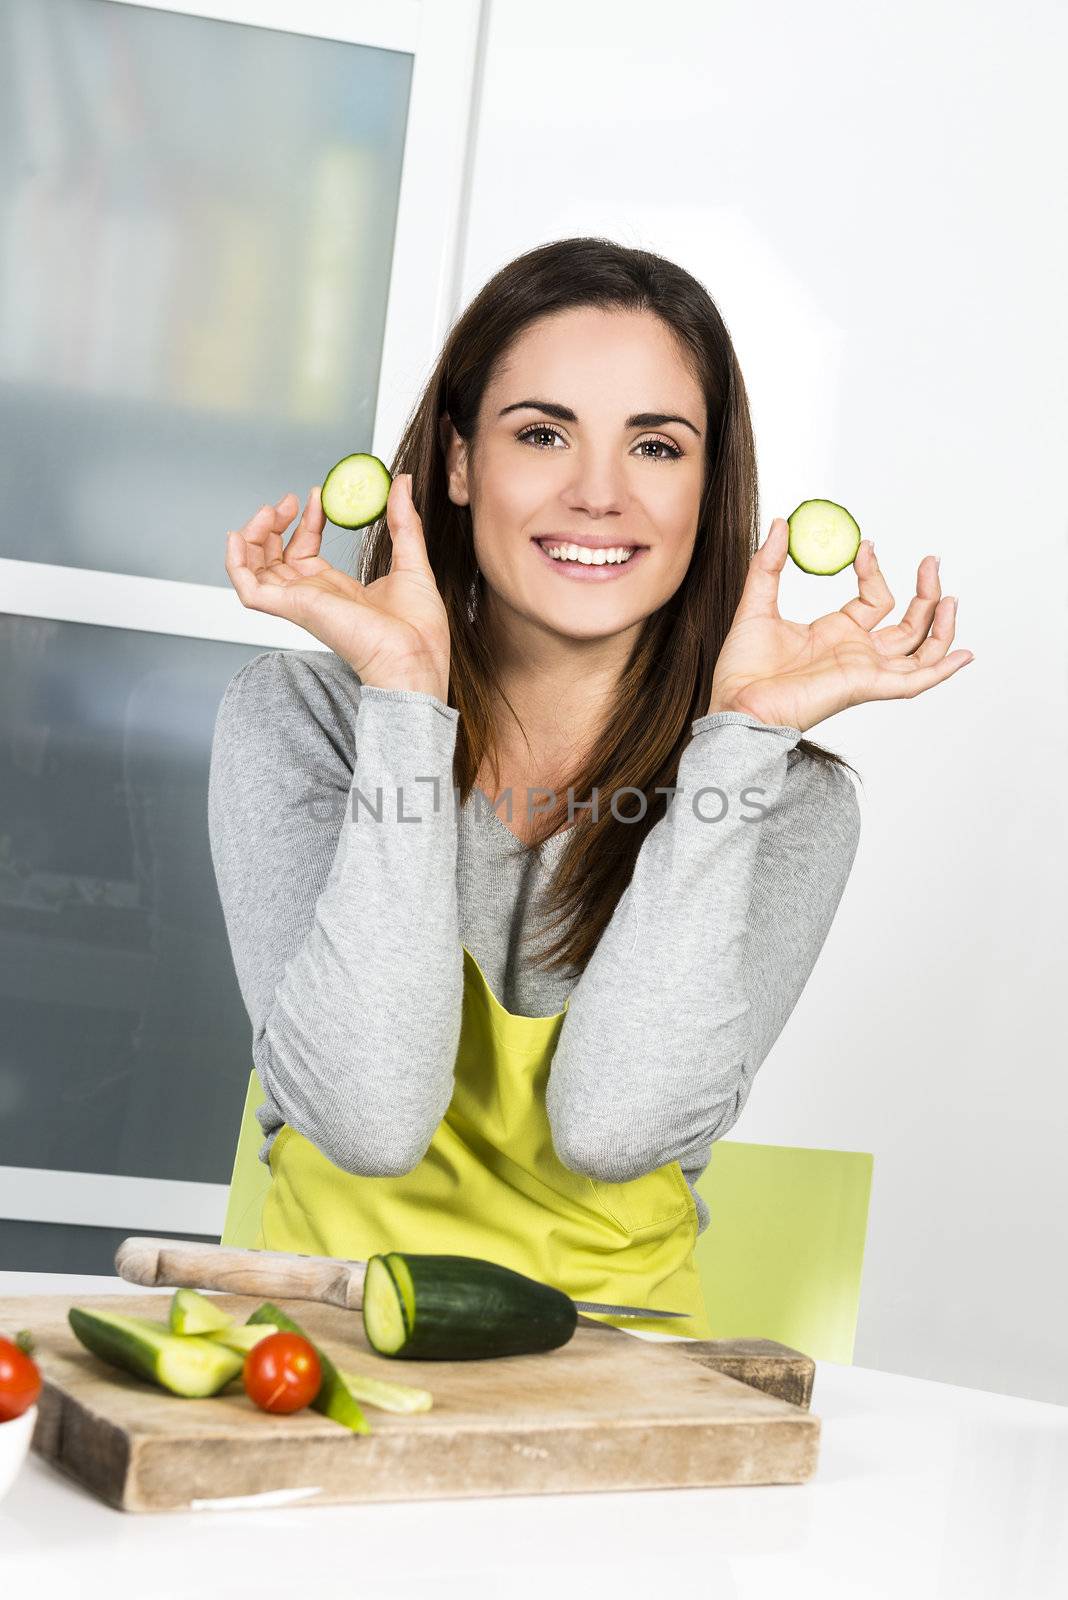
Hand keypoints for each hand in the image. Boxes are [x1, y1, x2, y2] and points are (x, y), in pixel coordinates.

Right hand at [224, 475, 450, 697]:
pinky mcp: (292, 608)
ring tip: (270, 511)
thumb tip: (403, 483)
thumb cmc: (418, 629)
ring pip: (255, 569)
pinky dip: (235, 564)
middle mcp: (314, 596)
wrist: (416, 656)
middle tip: (289, 500)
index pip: (306, 550)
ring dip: (254, 535)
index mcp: (337, 590)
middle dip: (276, 523)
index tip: (318, 494)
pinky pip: (248, 589)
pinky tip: (236, 537)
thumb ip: (404, 522)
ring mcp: (300, 602)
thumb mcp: (412, 561)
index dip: (308, 520)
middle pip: (274, 558)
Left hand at [707, 521, 974, 731]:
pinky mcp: (866, 686)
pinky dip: (941, 670)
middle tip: (932, 560)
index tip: (866, 545)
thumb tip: (782, 524)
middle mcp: (856, 653)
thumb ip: (769, 564)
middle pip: (908, 624)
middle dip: (925, 592)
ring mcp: (865, 670)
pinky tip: (964, 653)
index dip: (873, 570)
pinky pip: (914, 682)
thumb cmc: (743, 668)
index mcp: (835, 634)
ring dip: (940, 625)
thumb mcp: (756, 604)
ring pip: (919, 650)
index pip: (873, 600)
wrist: (737, 702)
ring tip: (949, 594)